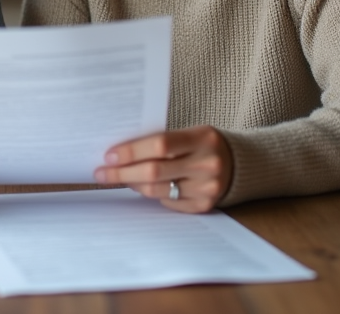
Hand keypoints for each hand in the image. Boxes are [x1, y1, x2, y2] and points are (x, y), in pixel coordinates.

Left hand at [93, 126, 233, 212]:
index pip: (160, 144)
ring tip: (120, 178)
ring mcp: (207, 188)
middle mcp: (207, 164)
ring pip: (157, 190)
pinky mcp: (204, 205)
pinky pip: (167, 202)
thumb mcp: (189, 133)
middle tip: (101, 172)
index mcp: (203, 138)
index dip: (131, 151)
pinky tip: (142, 187)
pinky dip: (152, 194)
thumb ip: (161, 141)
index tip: (109, 155)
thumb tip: (120, 153)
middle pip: (154, 172)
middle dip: (122, 173)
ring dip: (133, 184)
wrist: (238, 163)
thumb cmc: (202, 144)